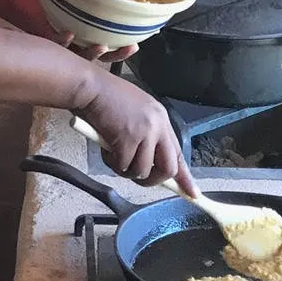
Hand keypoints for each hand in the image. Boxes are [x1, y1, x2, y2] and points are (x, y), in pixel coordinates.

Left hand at [6, 0, 139, 64]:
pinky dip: (64, 39)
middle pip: (100, 58)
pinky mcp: (44, 36)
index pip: (109, 48)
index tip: (137, 44)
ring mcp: (59, 43)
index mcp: (84, 34)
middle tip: (130, 47)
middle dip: (115, 55)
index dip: (122, 50)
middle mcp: (74, 42)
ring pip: (79, 56)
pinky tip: (70, 33)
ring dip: (92, 54)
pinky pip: (56, 43)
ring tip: (102, 46)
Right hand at [75, 72, 197, 196]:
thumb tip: (151, 164)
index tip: (192, 193)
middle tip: (138, 178)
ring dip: (125, 169)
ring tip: (113, 154)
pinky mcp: (127, 139)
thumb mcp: (136, 113)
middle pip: (168, 169)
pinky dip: (111, 162)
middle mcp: (157, 126)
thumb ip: (147, 135)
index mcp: (161, 119)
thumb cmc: (106, 98)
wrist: (90, 86)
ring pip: (142, 170)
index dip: (184, 177)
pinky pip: (123, 166)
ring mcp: (144, 132)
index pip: (178, 153)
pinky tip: (105, 147)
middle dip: (153, 181)